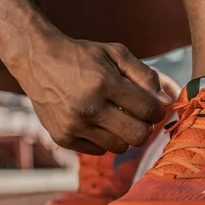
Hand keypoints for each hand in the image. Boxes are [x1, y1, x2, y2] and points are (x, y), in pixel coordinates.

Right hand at [13, 38, 172, 154]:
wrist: (37, 61)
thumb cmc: (81, 56)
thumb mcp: (115, 53)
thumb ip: (145, 76)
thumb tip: (166, 102)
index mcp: (104, 83)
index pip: (147, 111)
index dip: (157, 111)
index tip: (153, 106)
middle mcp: (88, 108)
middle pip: (137, 136)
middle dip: (144, 127)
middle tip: (137, 116)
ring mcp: (74, 126)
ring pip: (119, 147)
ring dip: (123, 134)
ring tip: (114, 116)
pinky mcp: (63, 138)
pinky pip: (98, 150)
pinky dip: (102, 139)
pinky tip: (95, 121)